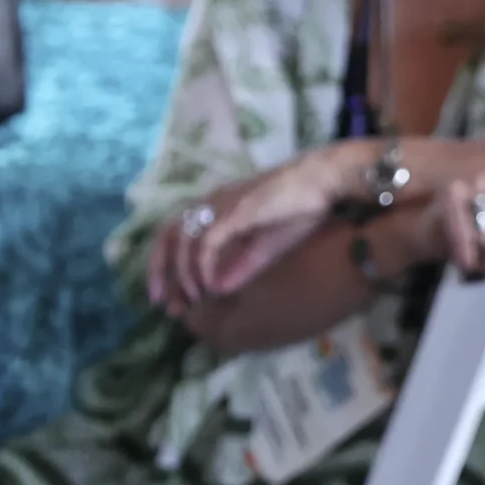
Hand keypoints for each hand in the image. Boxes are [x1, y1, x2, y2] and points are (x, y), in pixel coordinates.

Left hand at [148, 143, 364, 310]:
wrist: (323, 181)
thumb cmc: (300, 208)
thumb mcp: (266, 247)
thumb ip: (241, 267)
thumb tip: (217, 290)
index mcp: (217, 207)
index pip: (179, 236)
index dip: (168, 267)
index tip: (171, 297)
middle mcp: (211, 203)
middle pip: (169, 235)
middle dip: (160, 271)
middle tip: (164, 304)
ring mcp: (221, 206)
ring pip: (184, 241)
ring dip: (184, 273)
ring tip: (194, 298)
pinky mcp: (236, 212)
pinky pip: (207, 242)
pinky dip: (203, 266)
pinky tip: (210, 285)